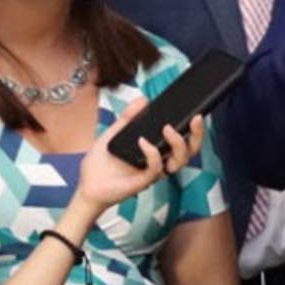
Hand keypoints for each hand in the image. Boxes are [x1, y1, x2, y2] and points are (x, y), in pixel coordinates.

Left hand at [74, 100, 203, 215]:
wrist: (87, 184)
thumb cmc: (101, 163)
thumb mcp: (114, 132)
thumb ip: (128, 117)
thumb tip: (143, 100)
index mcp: (156, 150)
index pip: (182, 140)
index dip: (193, 128)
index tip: (195, 112)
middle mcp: (159, 161)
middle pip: (189, 151)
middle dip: (197, 135)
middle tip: (195, 118)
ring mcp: (153, 172)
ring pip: (180, 160)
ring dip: (179, 143)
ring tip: (168, 128)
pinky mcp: (144, 181)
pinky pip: (157, 168)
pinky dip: (153, 153)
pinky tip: (143, 142)